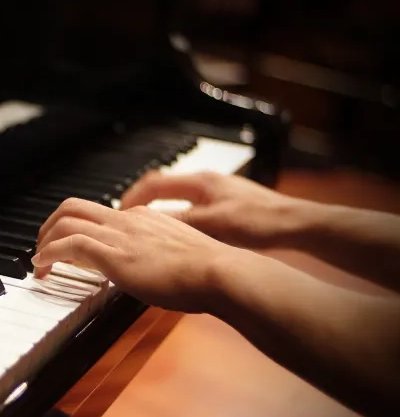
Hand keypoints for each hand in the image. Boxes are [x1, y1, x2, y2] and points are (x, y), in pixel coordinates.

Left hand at [32, 198, 235, 312]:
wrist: (219, 272)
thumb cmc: (209, 273)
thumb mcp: (179, 257)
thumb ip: (160, 258)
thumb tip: (153, 272)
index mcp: (143, 218)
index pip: (99, 213)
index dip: (78, 227)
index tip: (70, 245)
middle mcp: (127, 220)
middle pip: (73, 206)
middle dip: (50, 224)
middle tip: (42, 245)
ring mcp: (119, 235)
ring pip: (65, 221)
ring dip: (44, 240)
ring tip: (37, 261)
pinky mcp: (114, 255)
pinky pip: (68, 245)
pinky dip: (48, 254)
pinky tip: (41, 268)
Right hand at [120, 171, 304, 248]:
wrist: (297, 225)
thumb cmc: (259, 221)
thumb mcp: (212, 224)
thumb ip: (179, 222)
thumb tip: (147, 224)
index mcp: (200, 182)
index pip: (154, 182)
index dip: (132, 196)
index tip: (118, 210)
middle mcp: (207, 182)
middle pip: (164, 186)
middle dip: (142, 200)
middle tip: (126, 216)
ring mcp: (219, 192)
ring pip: (179, 197)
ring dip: (161, 209)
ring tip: (147, 226)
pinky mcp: (228, 205)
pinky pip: (194, 207)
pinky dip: (179, 216)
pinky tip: (180, 234)